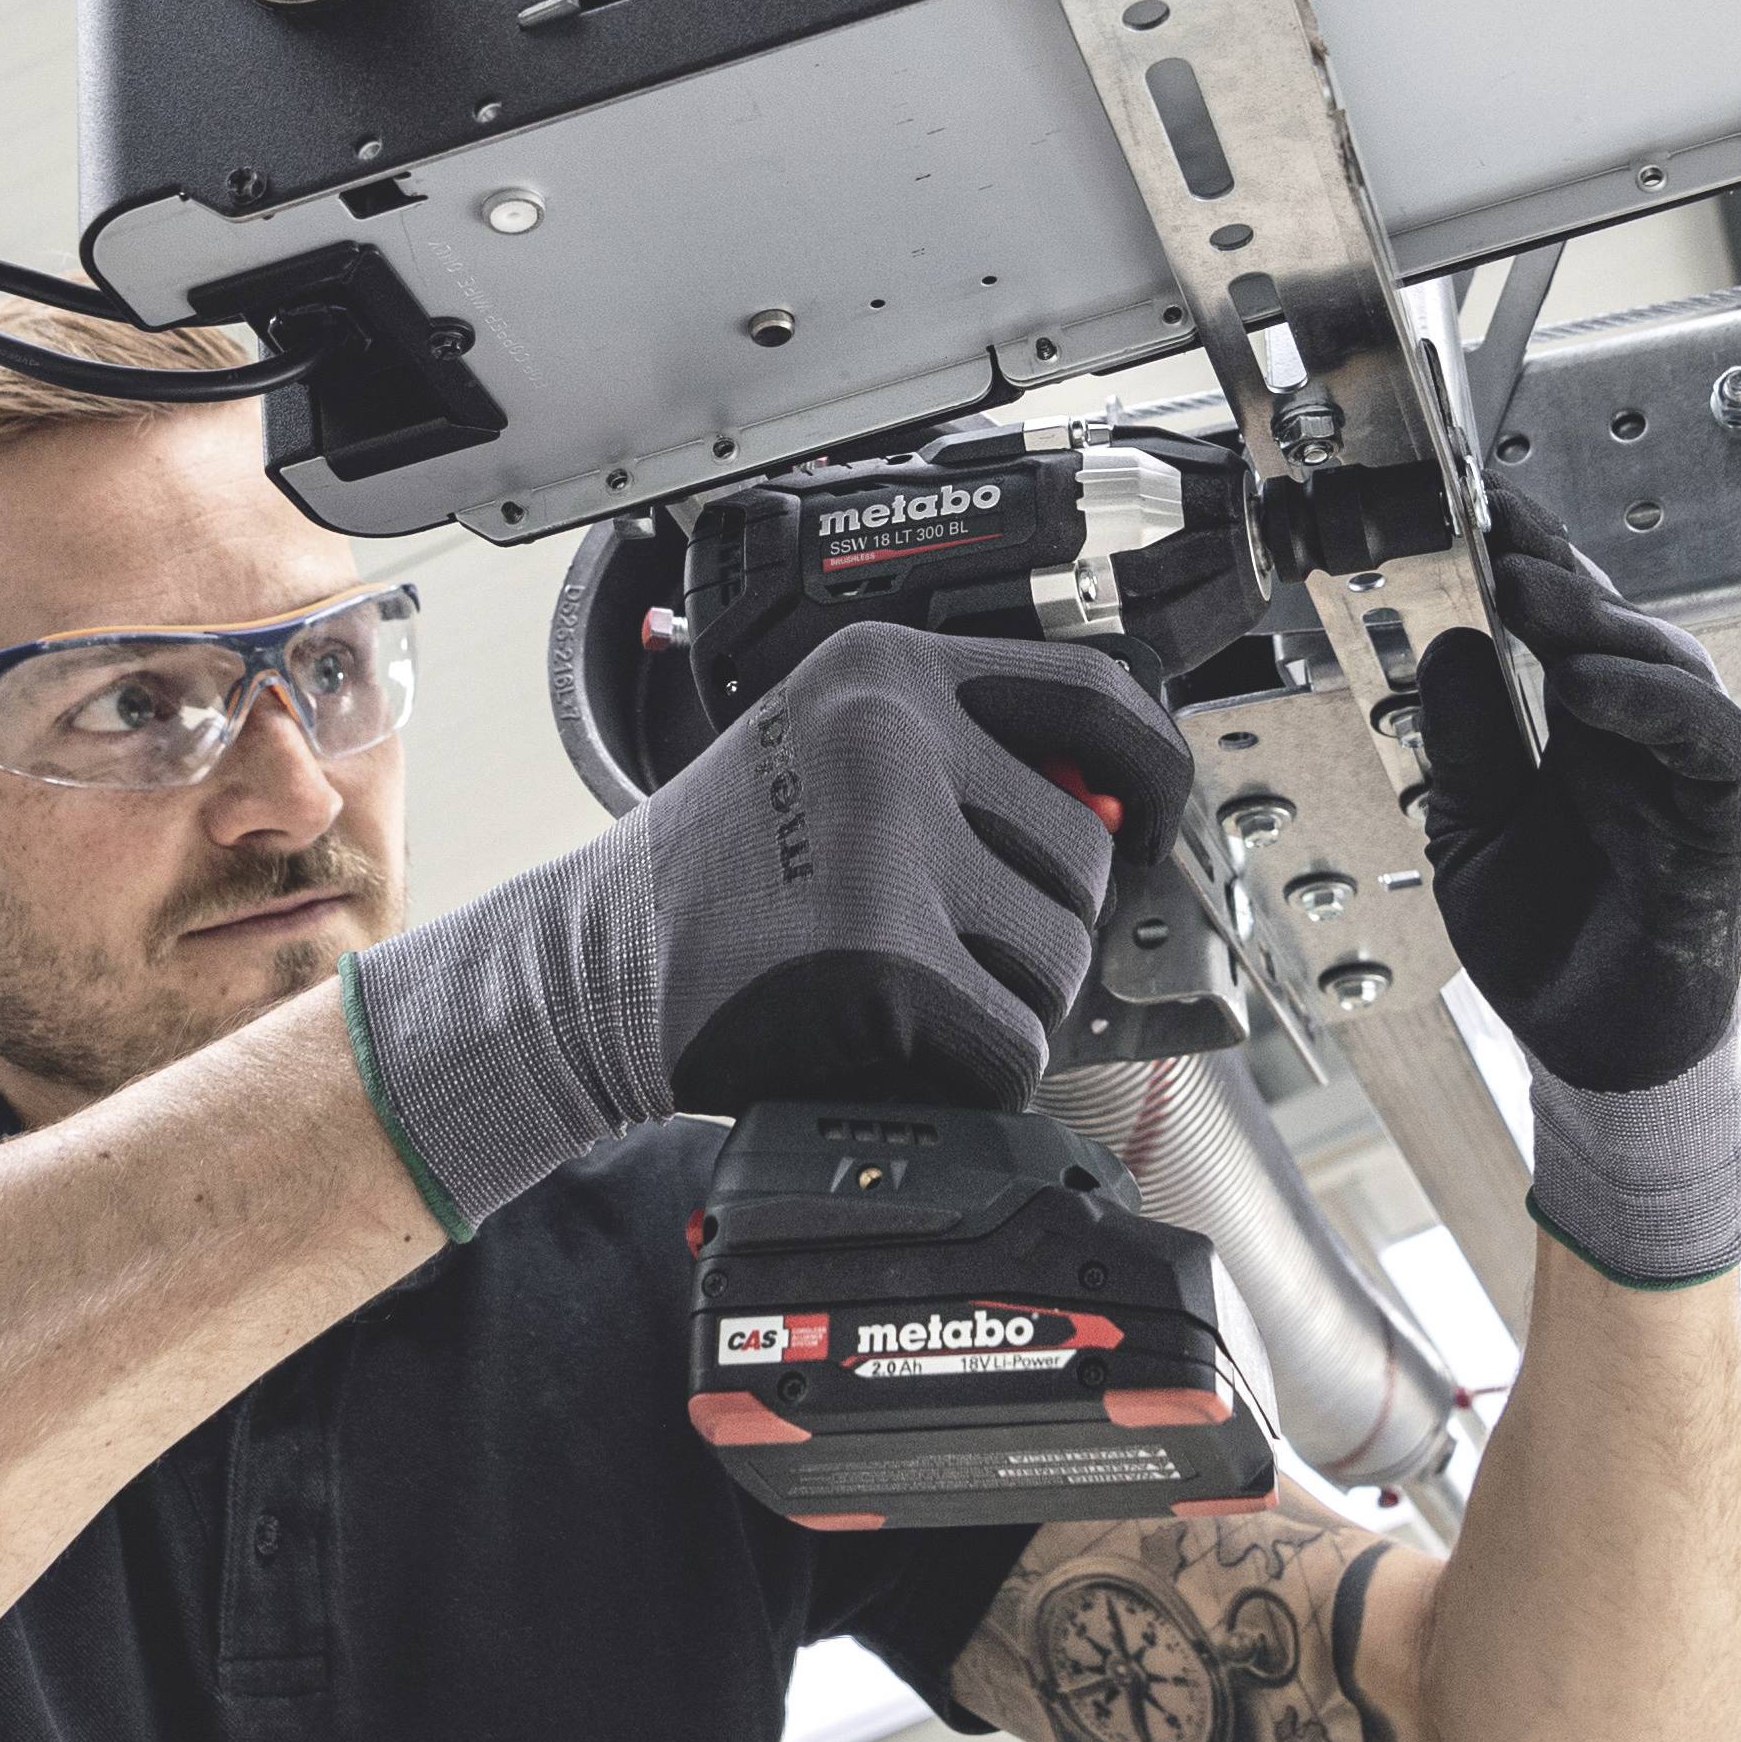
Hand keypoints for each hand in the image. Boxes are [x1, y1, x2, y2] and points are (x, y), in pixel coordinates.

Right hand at [344, 627, 1182, 1235]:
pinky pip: (1011, 1041)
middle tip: (949, 946)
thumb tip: (1116, 813)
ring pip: (1058, 956)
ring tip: (907, 990)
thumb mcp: (824, 758)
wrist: (586, 972)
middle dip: (1039, 924)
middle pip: (1082, 854)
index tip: (1154, 818)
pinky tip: (898, 1043)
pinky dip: (975, 1069)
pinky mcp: (883, 959)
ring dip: (1007, 999)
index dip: (1151, 768)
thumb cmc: (714, 880)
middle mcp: (891, 738)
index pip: (1093, 695)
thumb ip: (957, 759)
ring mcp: (886, 845)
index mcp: (886, 672)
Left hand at [1410, 488, 1740, 1288]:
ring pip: (1673, 662)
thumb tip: (1454, 641)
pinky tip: (1586, 686)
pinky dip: (1655, 703)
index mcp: (1592, 728)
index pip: (1573, 622)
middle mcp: (1652, 738)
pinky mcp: (1729, 822)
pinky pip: (1713, 741)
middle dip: (1559, 571)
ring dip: (1598, 623)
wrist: (1593, 1053)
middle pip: (1623, 624)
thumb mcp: (1470, 830)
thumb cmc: (1549, 944)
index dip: (1534, 559)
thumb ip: (1466, 741)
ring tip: (1527, 594)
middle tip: (1494, 534)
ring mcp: (1696, 776)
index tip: (1478, 506)